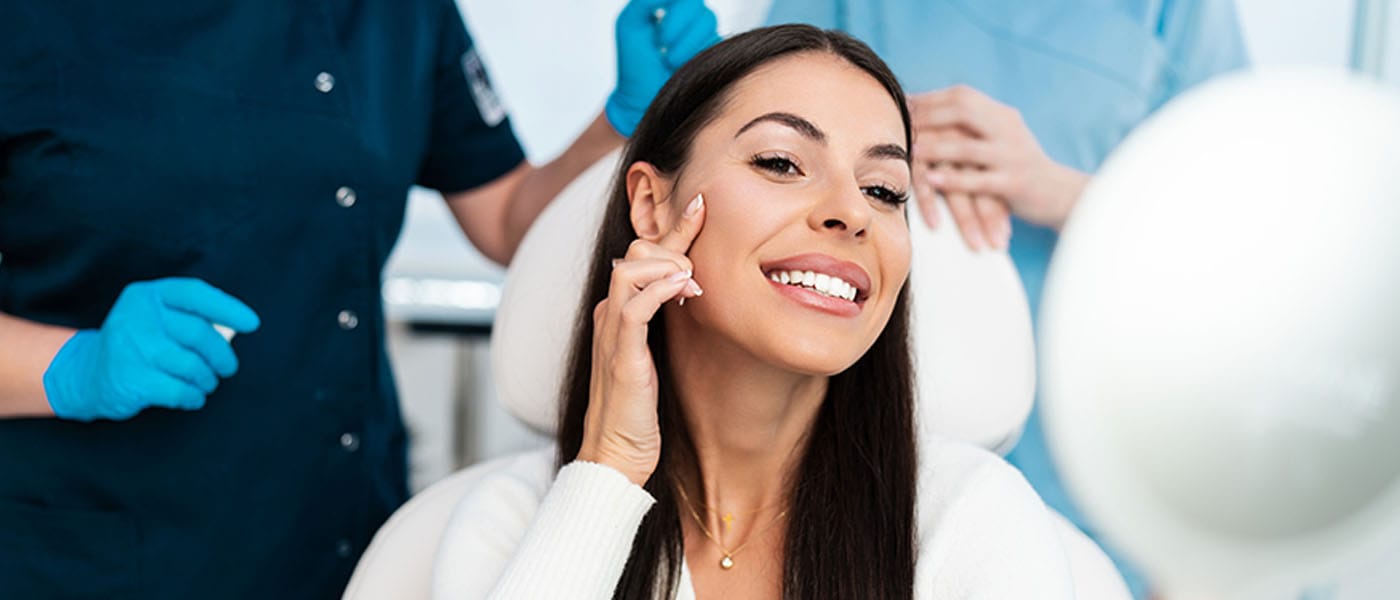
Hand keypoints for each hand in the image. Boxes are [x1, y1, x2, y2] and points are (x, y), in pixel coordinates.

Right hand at [42, 278, 260, 421]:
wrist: (87, 374)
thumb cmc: (137, 345)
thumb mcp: (156, 319)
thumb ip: (189, 318)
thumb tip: (234, 330)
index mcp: (148, 295)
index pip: (196, 294)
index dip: (228, 308)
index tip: (252, 324)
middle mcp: (137, 317)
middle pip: (200, 333)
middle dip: (222, 355)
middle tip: (227, 368)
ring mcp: (131, 348)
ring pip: (193, 366)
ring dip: (207, 379)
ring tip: (205, 382)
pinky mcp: (131, 379)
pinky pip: (180, 391)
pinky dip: (194, 396)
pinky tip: (192, 396)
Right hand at [577, 193, 705, 485]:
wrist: (615, 455)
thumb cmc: (639, 411)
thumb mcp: (656, 356)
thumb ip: (666, 323)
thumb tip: (695, 291)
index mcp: (619, 311)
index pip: (643, 255)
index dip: (672, 228)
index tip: (700, 206)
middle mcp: (610, 314)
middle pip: (635, 252)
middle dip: (674, 243)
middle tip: (704, 259)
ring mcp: (611, 332)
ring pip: (630, 268)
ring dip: (668, 265)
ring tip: (693, 280)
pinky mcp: (620, 354)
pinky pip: (634, 306)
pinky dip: (659, 290)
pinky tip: (684, 289)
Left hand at [606, 0, 719, 136]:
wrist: (642, 103)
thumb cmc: (635, 66)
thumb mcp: (629, 25)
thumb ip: (646, 1)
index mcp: (670, 8)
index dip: (676, 11)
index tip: (660, 28)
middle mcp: (691, 21)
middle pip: (700, 8)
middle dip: (678, 27)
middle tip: (662, 47)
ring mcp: (705, 38)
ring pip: (709, 24)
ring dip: (686, 44)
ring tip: (669, 62)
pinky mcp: (716, 56)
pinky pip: (718, 44)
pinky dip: (697, 55)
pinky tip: (682, 68)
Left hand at [909, 85, 1090, 246]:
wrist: (1060, 195)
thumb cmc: (1017, 169)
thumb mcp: (998, 140)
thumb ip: (971, 126)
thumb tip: (925, 113)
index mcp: (1002, 115)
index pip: (962, 97)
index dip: (930, 99)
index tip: (901, 104)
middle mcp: (1008, 129)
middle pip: (964, 111)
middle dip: (928, 115)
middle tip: (900, 123)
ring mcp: (1012, 156)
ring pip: (968, 147)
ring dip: (934, 148)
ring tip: (909, 150)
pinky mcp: (1015, 183)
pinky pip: (980, 180)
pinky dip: (953, 180)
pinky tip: (932, 180)